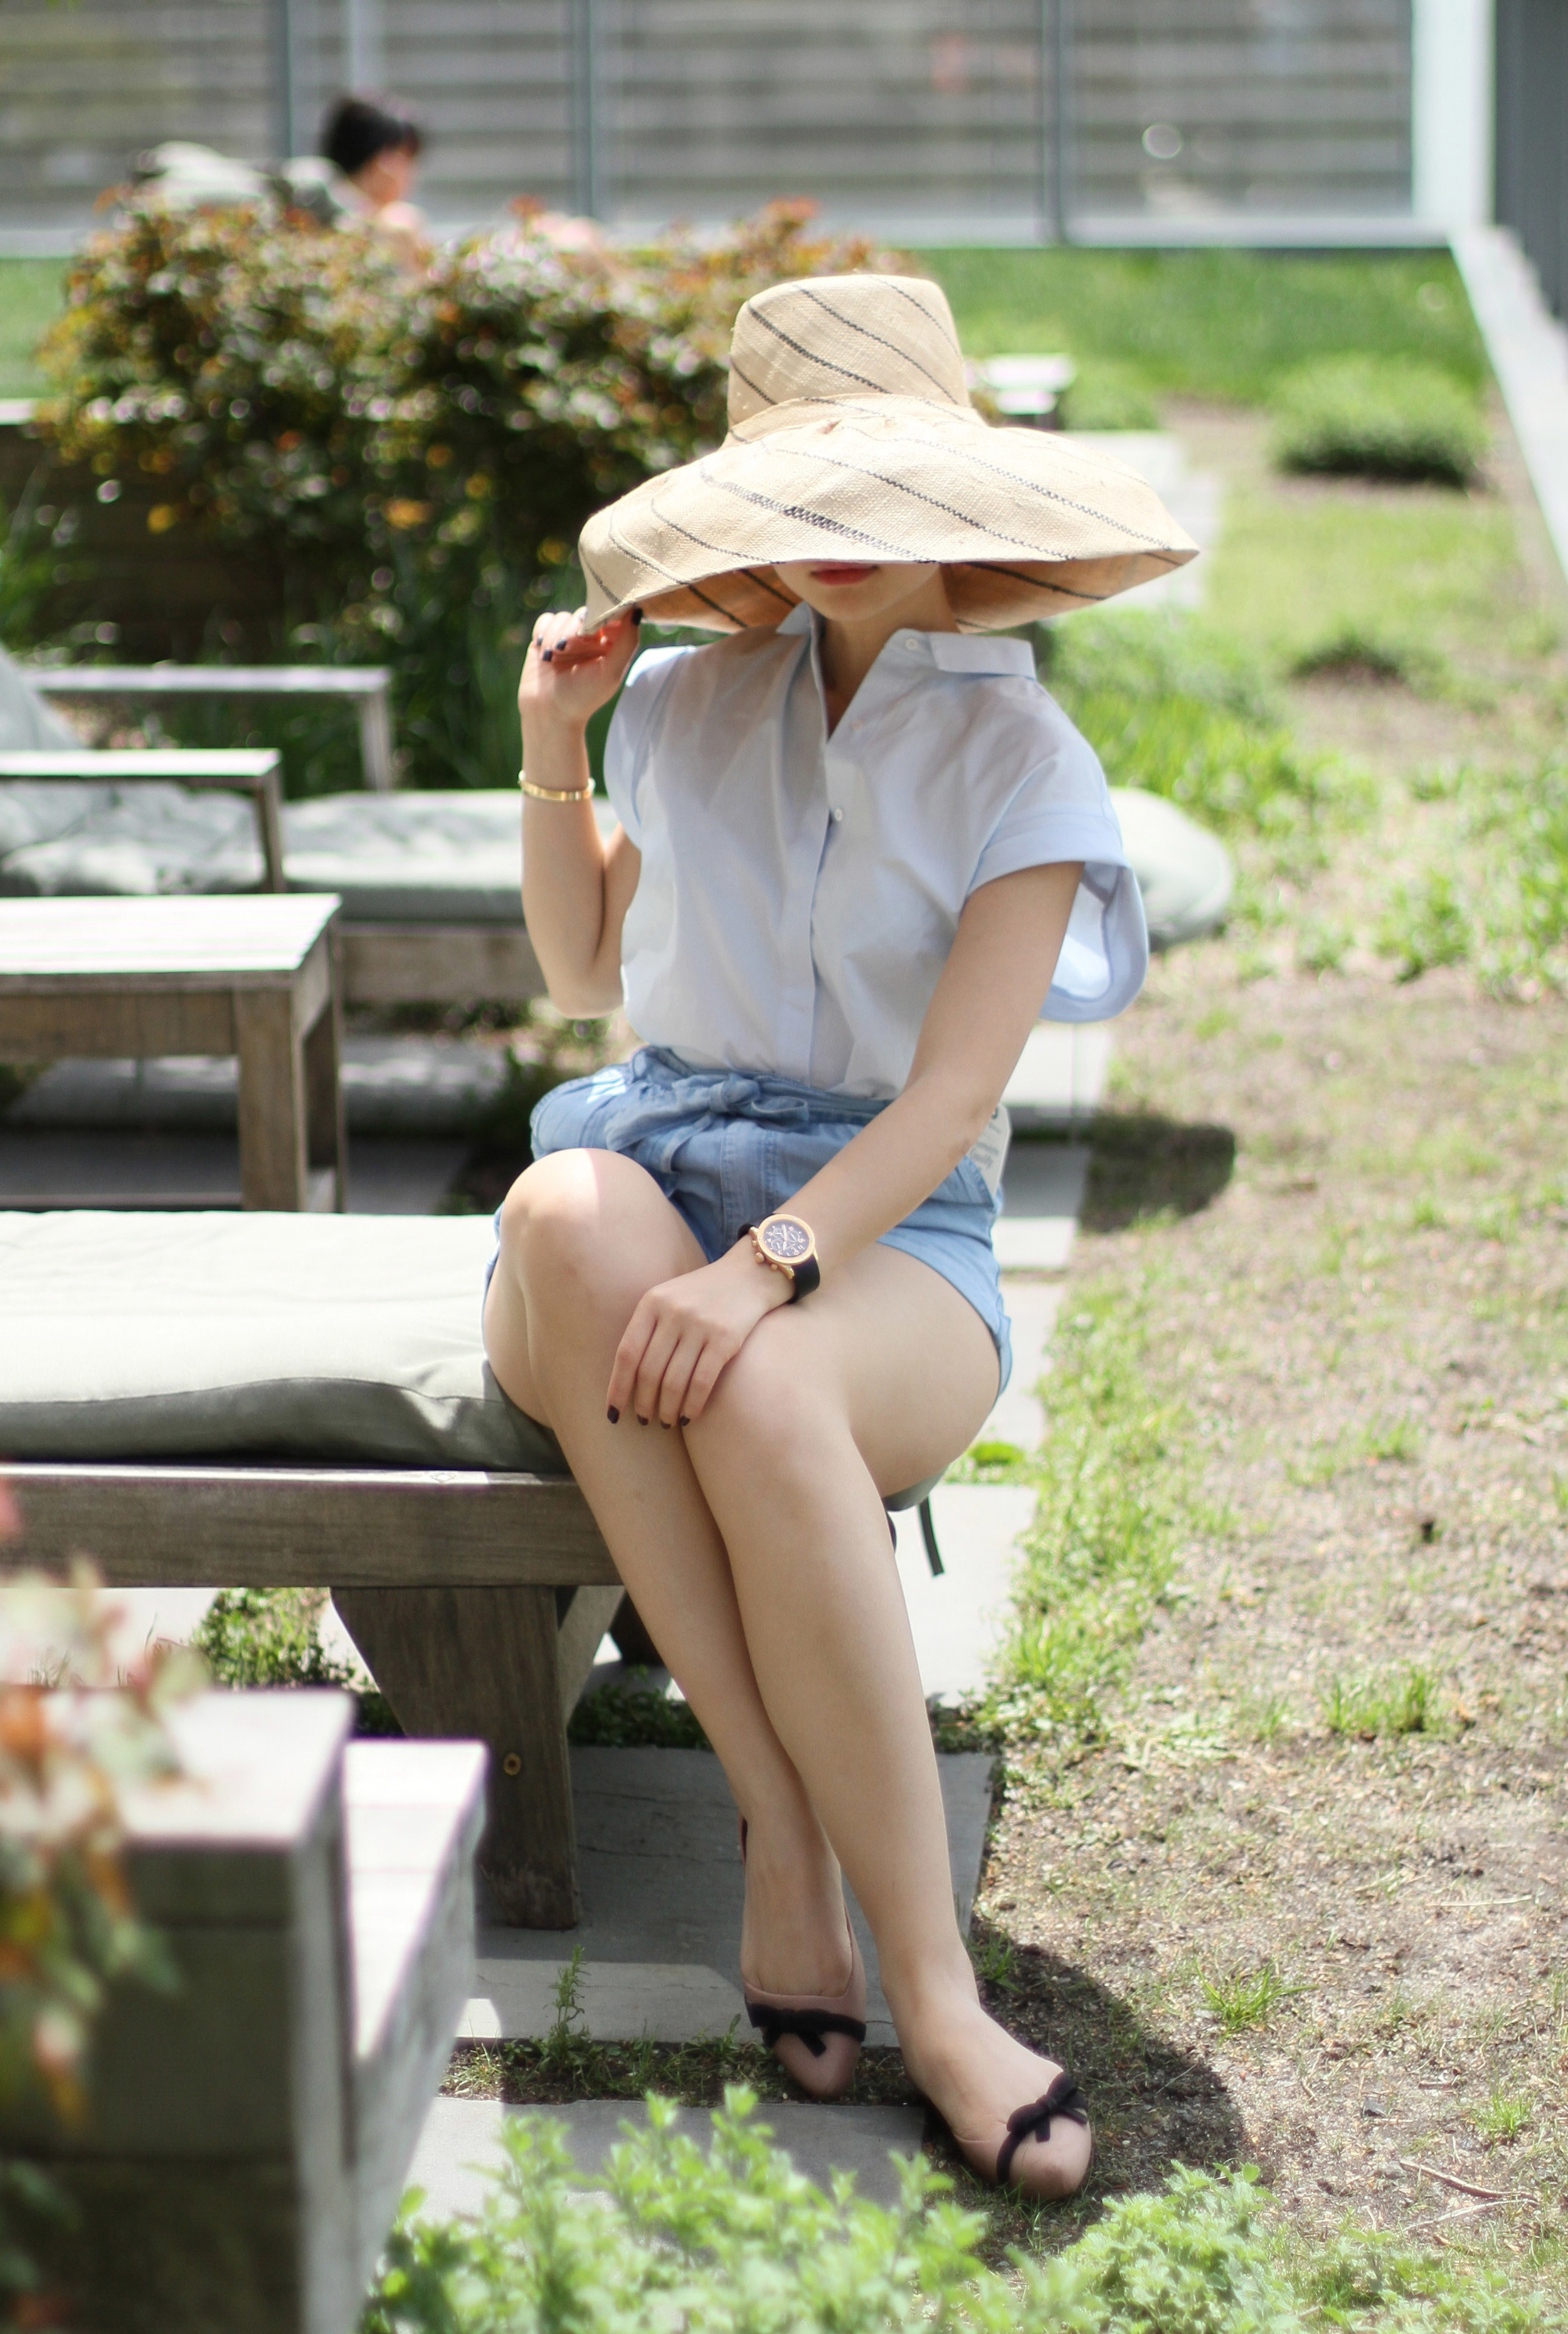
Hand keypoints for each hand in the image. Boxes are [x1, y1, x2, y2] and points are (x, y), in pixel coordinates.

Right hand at [520, 605, 639, 742]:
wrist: (548, 712)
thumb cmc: (583, 697)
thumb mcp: (611, 671)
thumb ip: (627, 641)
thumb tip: (636, 609)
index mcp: (611, 645)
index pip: (612, 615)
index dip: (602, 617)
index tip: (594, 633)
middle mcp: (590, 638)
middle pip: (586, 613)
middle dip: (574, 630)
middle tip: (567, 649)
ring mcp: (567, 637)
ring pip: (564, 617)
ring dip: (556, 636)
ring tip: (553, 658)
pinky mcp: (546, 637)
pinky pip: (546, 620)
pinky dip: (543, 632)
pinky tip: (543, 651)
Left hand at [607, 1242, 790, 1427]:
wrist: (750, 1274)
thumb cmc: (703, 1294)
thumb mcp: (669, 1299)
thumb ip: (649, 1329)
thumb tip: (627, 1380)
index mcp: (652, 1303)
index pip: (627, 1353)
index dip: (617, 1387)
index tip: (613, 1413)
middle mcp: (673, 1312)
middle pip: (649, 1371)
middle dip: (643, 1403)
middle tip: (645, 1420)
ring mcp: (699, 1325)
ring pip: (674, 1381)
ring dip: (668, 1409)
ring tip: (667, 1422)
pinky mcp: (725, 1338)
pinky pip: (702, 1381)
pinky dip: (693, 1405)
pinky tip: (689, 1417)